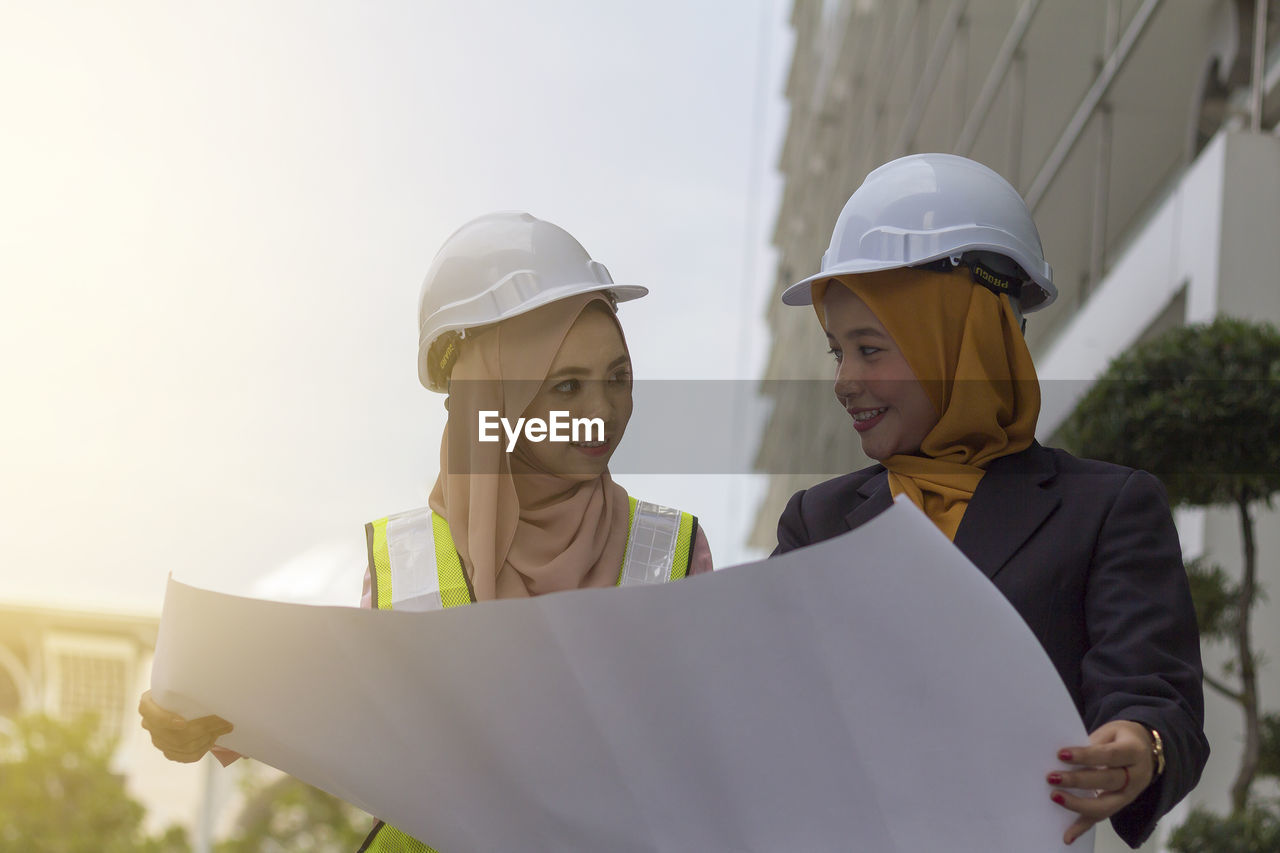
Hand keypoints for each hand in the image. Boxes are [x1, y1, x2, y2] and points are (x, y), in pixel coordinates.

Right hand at [138, 690, 232, 762]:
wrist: (179, 697)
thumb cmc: (181, 687)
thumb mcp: (181, 681)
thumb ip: (189, 685)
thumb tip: (214, 691)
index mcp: (147, 705)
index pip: (151, 716)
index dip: (165, 721)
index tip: (183, 723)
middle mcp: (149, 724)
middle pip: (174, 736)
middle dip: (204, 729)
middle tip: (225, 721)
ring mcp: (157, 739)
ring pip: (182, 747)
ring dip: (206, 739)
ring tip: (223, 728)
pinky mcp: (168, 750)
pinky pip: (184, 757)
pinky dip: (201, 750)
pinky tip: (213, 740)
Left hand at [1049, 720, 1153, 844]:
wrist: (1146, 748)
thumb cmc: (1121, 737)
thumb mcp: (1111, 732)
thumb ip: (1092, 744)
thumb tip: (1064, 757)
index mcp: (1134, 752)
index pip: (1109, 755)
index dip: (1085, 755)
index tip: (1061, 754)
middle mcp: (1136, 776)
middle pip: (1108, 781)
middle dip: (1078, 781)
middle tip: (1052, 777)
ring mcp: (1130, 794)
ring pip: (1106, 805)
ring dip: (1078, 805)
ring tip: (1055, 797)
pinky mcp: (1121, 805)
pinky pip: (1102, 817)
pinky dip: (1083, 827)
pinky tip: (1067, 836)